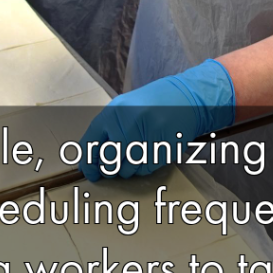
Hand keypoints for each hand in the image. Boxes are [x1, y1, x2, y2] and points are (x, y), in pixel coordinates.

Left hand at [78, 59, 235, 180]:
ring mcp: (147, 135)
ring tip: (136, 155)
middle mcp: (128, 123)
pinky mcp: (164, 147)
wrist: (184, 98)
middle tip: (116, 167)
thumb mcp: (123, 109)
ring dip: (129, 169)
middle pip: (110, 161)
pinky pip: (146, 169)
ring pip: (128, 169)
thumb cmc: (149, 105)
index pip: (91, 144)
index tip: (92, 174)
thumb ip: (107, 130)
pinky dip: (145, 167)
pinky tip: (149, 153)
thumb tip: (93, 159)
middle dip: (111, 169)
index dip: (89, 164)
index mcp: (113, 113)